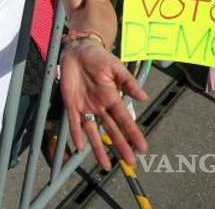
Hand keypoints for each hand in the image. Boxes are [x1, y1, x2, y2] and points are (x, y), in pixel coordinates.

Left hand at [58, 42, 147, 171]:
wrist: (79, 50)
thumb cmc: (99, 58)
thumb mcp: (116, 67)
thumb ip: (128, 82)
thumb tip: (144, 97)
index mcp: (113, 98)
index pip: (125, 119)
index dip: (133, 134)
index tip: (142, 148)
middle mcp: (100, 106)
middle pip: (111, 130)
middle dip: (121, 146)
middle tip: (130, 163)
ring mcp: (86, 106)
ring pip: (93, 131)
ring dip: (99, 148)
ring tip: (106, 165)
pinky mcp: (71, 103)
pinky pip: (73, 122)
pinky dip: (76, 134)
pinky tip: (79, 148)